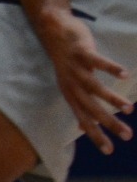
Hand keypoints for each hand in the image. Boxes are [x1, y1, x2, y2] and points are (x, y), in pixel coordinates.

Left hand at [30, 6, 133, 153]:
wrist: (53, 30)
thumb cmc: (67, 60)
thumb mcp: (70, 86)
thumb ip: (79, 105)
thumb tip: (83, 127)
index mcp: (70, 94)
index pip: (84, 120)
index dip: (95, 135)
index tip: (109, 151)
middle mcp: (71, 84)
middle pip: (91, 108)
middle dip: (109, 123)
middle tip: (127, 135)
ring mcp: (75, 68)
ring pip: (95, 87)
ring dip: (112, 99)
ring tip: (129, 109)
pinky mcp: (81, 52)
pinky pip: (97, 61)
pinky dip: (110, 68)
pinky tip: (125, 74)